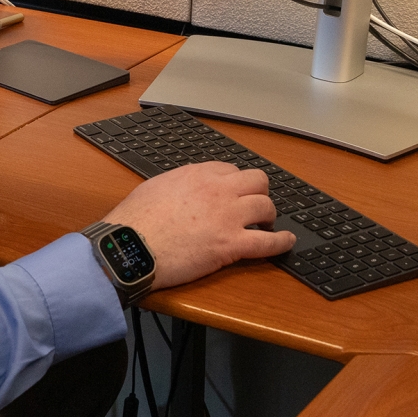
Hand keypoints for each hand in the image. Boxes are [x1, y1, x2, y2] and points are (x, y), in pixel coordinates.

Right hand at [102, 161, 291, 289]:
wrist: (130, 246)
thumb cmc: (134, 221)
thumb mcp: (155, 187)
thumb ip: (177, 184)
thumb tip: (183, 190)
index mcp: (198, 174)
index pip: (231, 170)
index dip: (236, 183)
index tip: (235, 193)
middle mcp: (218, 190)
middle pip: (257, 181)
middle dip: (259, 192)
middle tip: (255, 205)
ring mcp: (228, 216)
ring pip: (267, 207)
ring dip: (269, 216)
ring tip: (267, 225)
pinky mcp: (231, 244)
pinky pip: (268, 242)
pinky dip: (282, 242)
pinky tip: (287, 241)